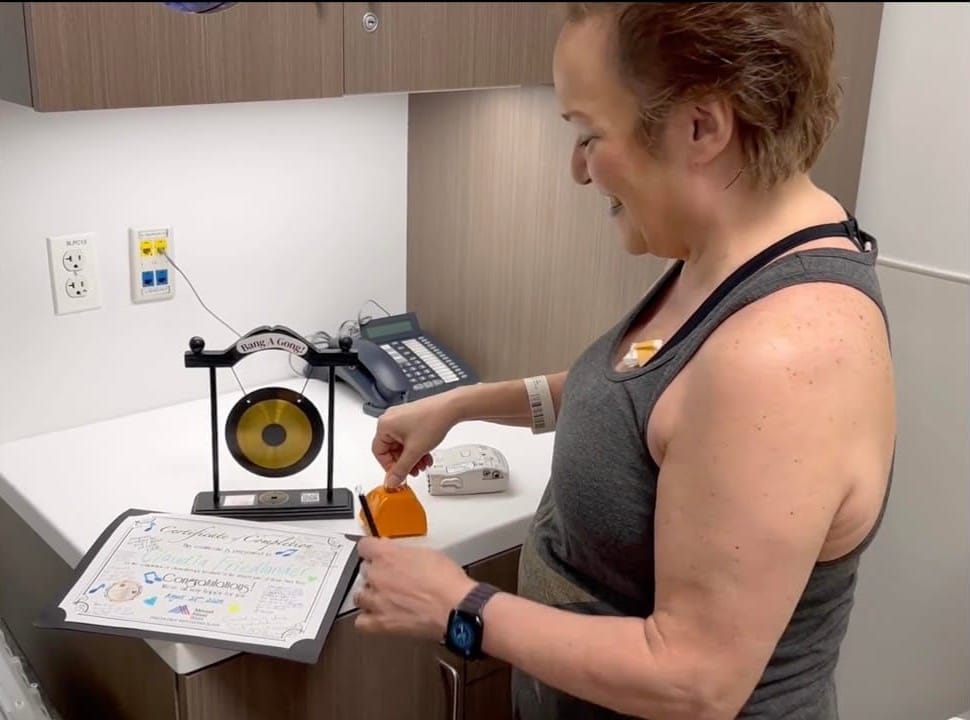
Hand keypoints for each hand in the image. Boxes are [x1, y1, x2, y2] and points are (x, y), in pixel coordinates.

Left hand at [353, 537, 475, 639]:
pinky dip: (367, 618)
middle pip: (364, 570)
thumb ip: (407, 553)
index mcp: (387, 555)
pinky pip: (361, 621)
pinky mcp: (381, 622)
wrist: (455, 607)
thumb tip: (403, 555)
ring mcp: (376, 600)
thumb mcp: (429, 553)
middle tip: (391, 576)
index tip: (376, 552)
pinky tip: (377, 615)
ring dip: (369, 594)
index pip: (364, 546)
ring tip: (383, 596)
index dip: (372, 549)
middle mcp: (377, 576)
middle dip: (376, 572)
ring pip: (359, 594)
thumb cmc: (447, 581)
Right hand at [372, 391, 462, 487]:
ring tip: (422, 464)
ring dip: (411, 457)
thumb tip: (391, 481)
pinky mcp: (411, 418)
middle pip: (391, 449)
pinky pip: (409, 438)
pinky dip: (416, 448)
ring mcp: (401, 417)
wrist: (451, 408)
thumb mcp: (414, 451)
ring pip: (401, 445)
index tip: (398, 475)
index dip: (389, 466)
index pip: (379, 452)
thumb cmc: (432, 420)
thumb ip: (401, 469)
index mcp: (384, 425)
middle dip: (404, 462)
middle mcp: (391, 419)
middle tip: (412, 471)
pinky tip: (425, 455)